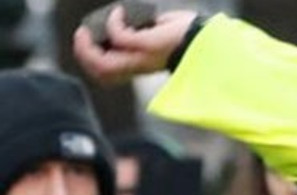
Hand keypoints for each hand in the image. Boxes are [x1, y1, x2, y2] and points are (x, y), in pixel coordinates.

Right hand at [73, 6, 198, 84]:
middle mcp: (140, 65)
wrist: (208, 37)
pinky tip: (120, 11)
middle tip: (81, 35)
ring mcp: (143, 57)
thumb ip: (140, 31)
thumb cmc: (188, 33)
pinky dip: (114, 22)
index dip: (91, 60)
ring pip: (105, 65)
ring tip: (86, 31)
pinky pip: (120, 37)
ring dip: (89, 47)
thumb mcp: (158, 32)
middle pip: (102, 73)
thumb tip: (127, 21)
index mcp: (140, 64)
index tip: (86, 40)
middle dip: (84, 55)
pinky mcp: (148, 45)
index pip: (109, 74)